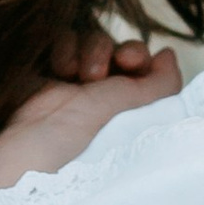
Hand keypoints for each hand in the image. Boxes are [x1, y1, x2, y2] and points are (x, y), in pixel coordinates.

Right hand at [0, 40, 182, 203]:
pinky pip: (62, 44)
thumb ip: (163, 82)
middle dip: (119, 50)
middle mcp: (106, 99)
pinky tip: (61, 70)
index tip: (130, 62)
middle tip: (113, 63)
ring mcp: (75, 88)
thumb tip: (168, 54)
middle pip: (121, 50)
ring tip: (81, 75)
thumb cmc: (92, 146)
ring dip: (93, 49)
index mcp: (132, 110)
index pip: (145, 67)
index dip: (139, 55)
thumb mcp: (139, 113)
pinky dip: (66, 47)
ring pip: (93, 43)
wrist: (35, 161)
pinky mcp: (44, 78)